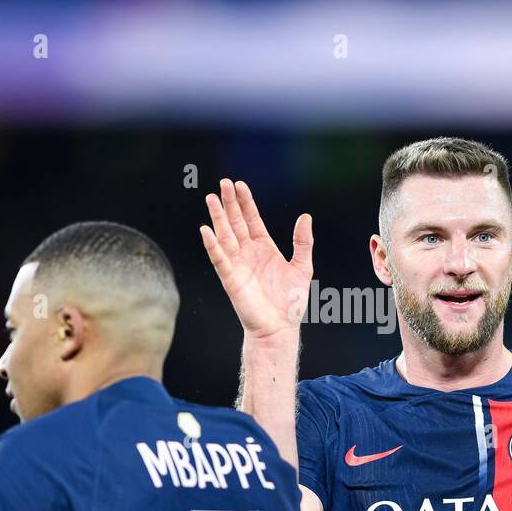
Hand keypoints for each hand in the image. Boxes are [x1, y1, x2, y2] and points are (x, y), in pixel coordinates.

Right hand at [200, 178, 313, 339]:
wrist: (280, 327)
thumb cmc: (290, 302)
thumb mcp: (303, 267)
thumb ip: (303, 242)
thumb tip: (305, 217)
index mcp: (264, 248)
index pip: (252, 219)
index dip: (246, 202)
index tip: (239, 184)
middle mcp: (248, 253)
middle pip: (235, 223)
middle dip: (229, 203)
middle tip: (222, 183)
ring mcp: (237, 264)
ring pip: (225, 236)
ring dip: (217, 218)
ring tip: (210, 198)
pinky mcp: (230, 278)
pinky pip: (219, 259)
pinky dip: (212, 245)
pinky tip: (205, 230)